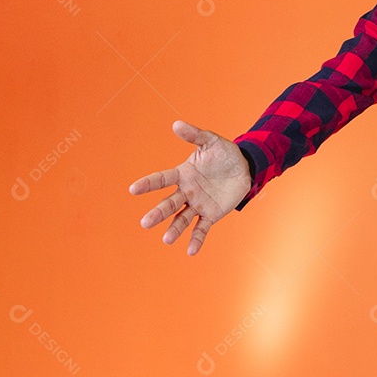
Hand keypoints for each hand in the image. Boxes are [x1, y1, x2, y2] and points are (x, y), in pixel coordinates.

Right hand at [129, 120, 251, 255]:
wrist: (244, 168)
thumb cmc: (224, 154)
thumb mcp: (211, 142)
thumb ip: (195, 135)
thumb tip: (176, 124)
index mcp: (183, 174)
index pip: (162, 179)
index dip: (148, 184)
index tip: (133, 189)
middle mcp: (186, 191)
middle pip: (169, 203)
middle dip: (158, 213)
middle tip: (145, 223)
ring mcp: (197, 204)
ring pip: (181, 218)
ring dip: (174, 229)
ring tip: (166, 240)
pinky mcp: (211, 214)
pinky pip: (201, 228)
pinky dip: (196, 240)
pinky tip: (190, 251)